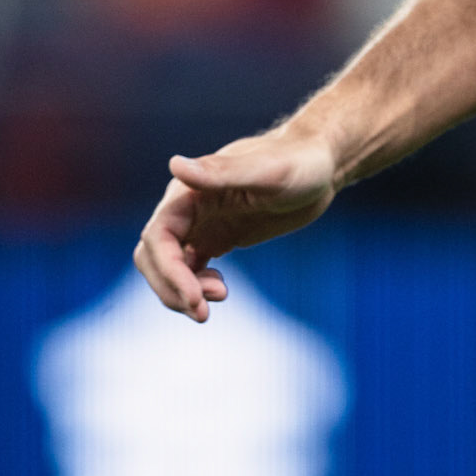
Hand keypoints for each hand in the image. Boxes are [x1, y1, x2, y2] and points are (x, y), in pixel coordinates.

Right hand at [133, 130, 340, 321]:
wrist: (321, 166)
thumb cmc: (299, 162)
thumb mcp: (268, 170)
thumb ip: (221, 172)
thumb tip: (174, 164)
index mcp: (190, 191)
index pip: (158, 237)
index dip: (169, 272)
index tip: (195, 298)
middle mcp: (188, 208)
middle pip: (153, 256)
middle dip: (170, 288)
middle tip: (203, 312)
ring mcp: (201, 224)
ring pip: (169, 266)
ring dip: (183, 290)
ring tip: (220, 296)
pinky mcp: (217, 237)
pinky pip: (190, 268)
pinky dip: (196, 285)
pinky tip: (221, 289)